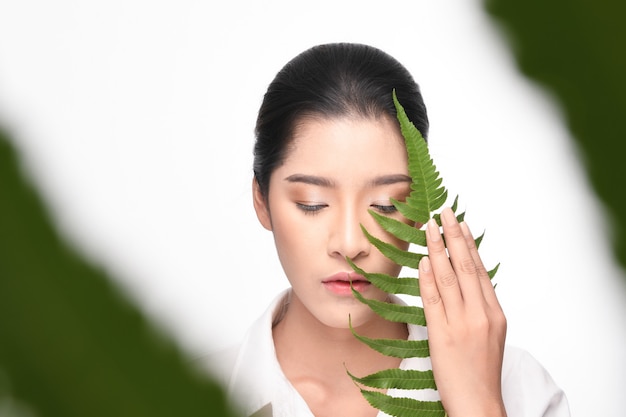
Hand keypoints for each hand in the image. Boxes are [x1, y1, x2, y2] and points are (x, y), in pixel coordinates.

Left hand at [418, 207, 506, 416]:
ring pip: (449, 277)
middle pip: (466, 266)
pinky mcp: (443, 335)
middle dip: (454, 235)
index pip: (480, 270)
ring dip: (438, 248)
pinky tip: (424, 259)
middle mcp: (481, 313)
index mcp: (495, 312)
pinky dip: (428, 276)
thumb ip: (480, 308)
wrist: (478, 403)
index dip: (469, 244)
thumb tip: (467, 283)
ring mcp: (463, 323)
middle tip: (445, 211)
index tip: (461, 223)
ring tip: (429, 226)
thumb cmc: (481, 371)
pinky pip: (434, 299)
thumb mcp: (490, 335)